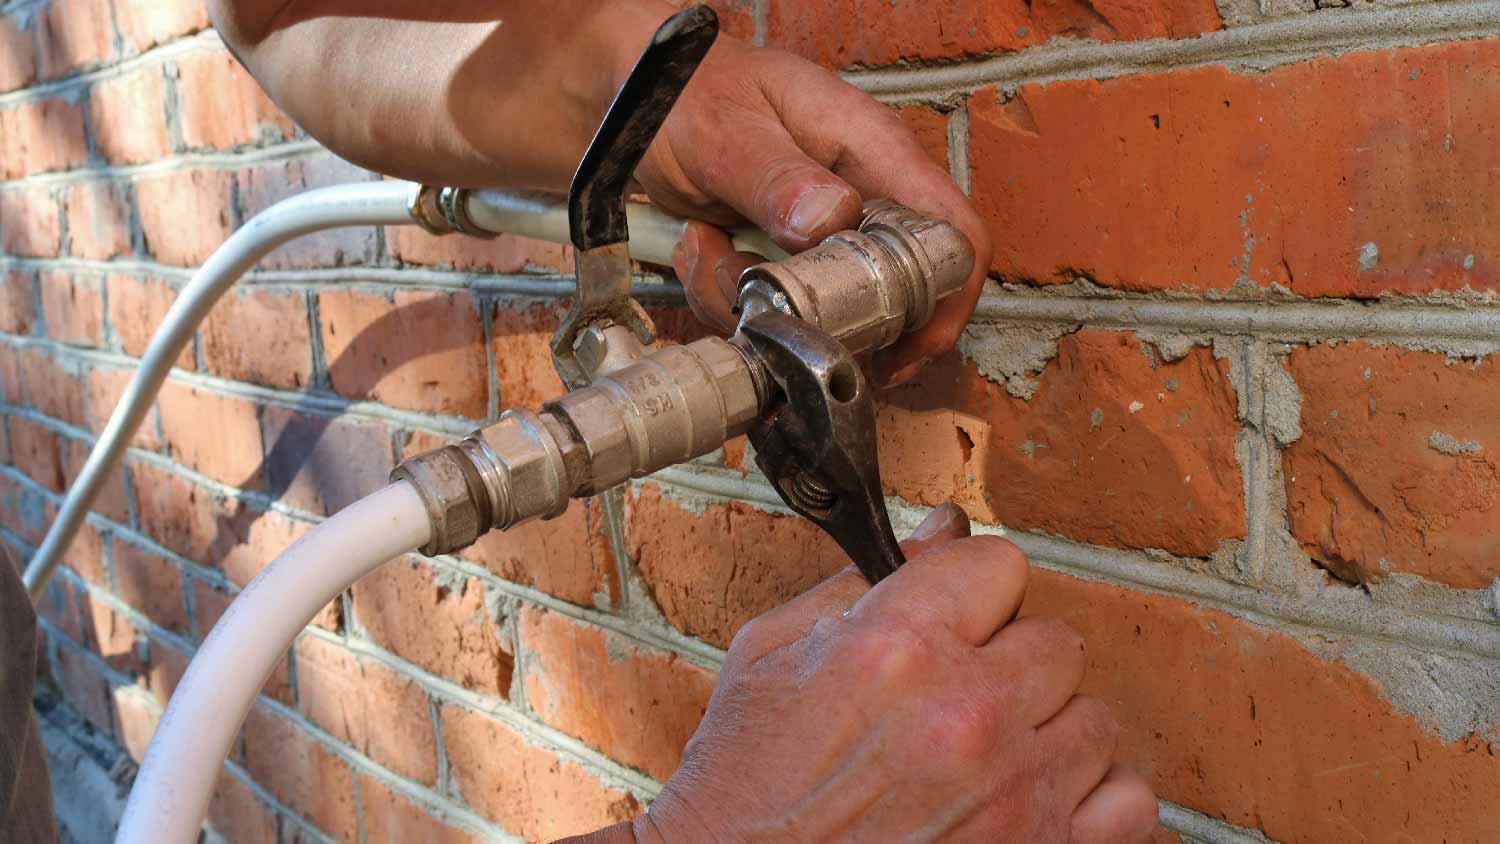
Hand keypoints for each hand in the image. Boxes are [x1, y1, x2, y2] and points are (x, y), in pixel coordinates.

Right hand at [614, 503, 1156, 843]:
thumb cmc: (742, 785)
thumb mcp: (770, 656)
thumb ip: (859, 582)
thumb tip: (944, 526)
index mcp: (896, 647)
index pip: (1000, 564)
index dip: (971, 591)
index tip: (952, 619)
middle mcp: (966, 714)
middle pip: (1055, 640)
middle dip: (1008, 660)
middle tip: (957, 695)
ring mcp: (1014, 793)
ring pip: (1093, 718)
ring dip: (1046, 731)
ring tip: (985, 756)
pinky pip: (1127, 801)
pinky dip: (1089, 799)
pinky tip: (1034, 798)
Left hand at [633, 9, 990, 386]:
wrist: (641, 97)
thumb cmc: (690, 91)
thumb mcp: (725, 131)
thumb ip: (777, 178)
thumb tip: (834, 222)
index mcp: (874, 152)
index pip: (954, 238)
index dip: (944, 305)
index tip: (898, 352)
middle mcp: (863, 195)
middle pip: (889, 296)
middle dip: (820, 315)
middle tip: (757, 295)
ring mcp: (825, 230)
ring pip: (822, 311)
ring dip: (755, 301)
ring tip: (707, 242)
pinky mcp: (787, 255)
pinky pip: (775, 307)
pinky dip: (730, 296)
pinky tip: (701, 243)